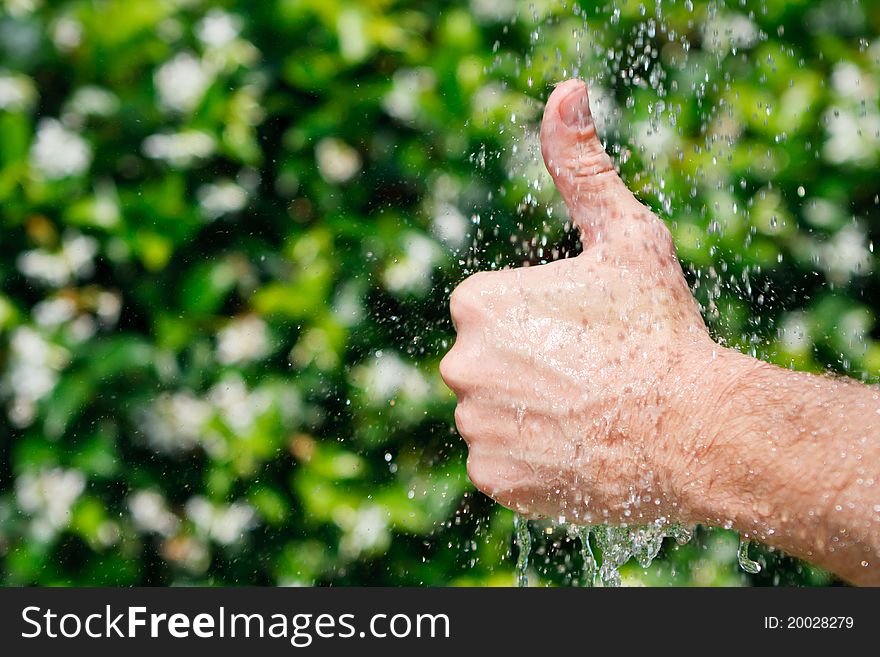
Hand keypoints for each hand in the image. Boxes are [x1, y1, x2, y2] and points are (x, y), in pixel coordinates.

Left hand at [440, 79, 726, 524]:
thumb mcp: (625, 236)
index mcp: (478, 302)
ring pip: (496, 415)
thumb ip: (581, 167)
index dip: (544, 326)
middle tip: (590, 379)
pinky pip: (503, 464)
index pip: (493, 315)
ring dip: (531, 417)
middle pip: (491, 366)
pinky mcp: (492, 478)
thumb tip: (566, 92)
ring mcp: (474, 425)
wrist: (695, 429)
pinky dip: (533, 462)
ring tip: (588, 417)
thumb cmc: (660, 329)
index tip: (585, 336)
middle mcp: (461, 363)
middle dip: (532, 370)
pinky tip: (577, 452)